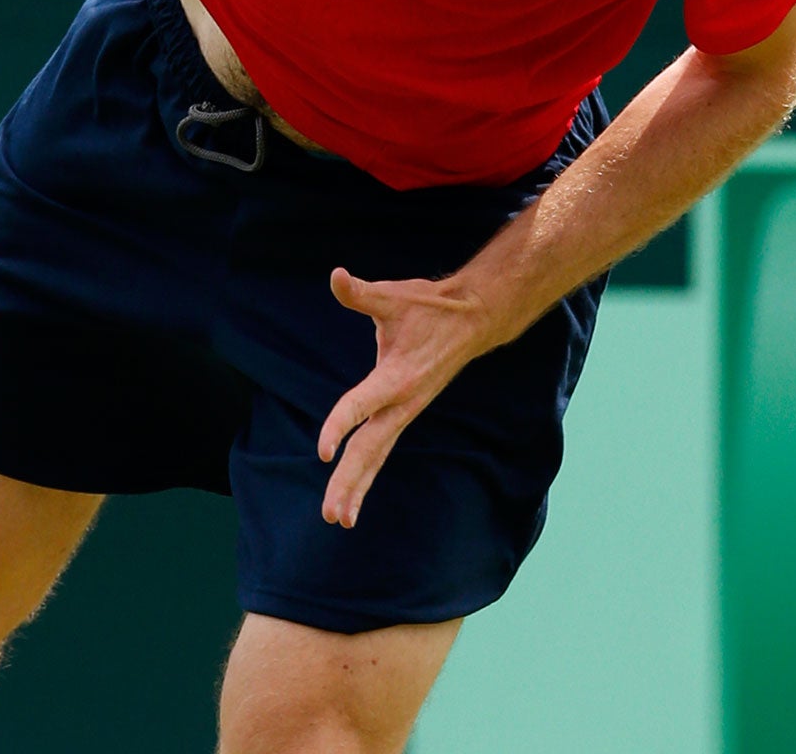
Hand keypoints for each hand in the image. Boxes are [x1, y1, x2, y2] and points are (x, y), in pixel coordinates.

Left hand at [316, 267, 495, 528]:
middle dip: (350, 481)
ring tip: (337, 519)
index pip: (363, 405)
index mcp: (397, 376)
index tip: (323, 451)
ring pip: (378, 456)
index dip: (341, 425)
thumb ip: (360, 292)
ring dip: (357, 486)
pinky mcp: (405, 412)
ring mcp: (405, 411)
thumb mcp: (393, 295)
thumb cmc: (429, 306)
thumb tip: (337, 276)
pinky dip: (367, 472)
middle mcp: (402, 402)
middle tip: (330, 514)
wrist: (472, 319)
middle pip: (372, 449)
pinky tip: (352, 495)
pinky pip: (382, 448)